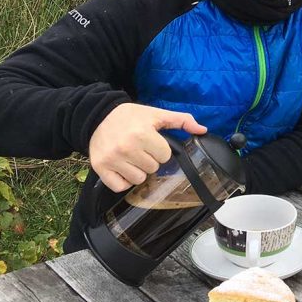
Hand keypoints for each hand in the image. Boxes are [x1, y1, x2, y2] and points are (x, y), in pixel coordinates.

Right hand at [88, 103, 206, 191]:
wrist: (98, 116)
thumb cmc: (130, 116)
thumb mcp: (156, 114)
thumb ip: (181, 120)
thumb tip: (203, 130)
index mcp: (142, 134)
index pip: (164, 156)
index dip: (160, 149)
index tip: (152, 142)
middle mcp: (126, 148)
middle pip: (152, 168)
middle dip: (149, 160)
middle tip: (140, 149)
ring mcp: (112, 159)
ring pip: (138, 179)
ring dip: (138, 171)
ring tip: (131, 157)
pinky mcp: (100, 168)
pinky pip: (120, 186)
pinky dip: (123, 181)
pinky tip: (122, 167)